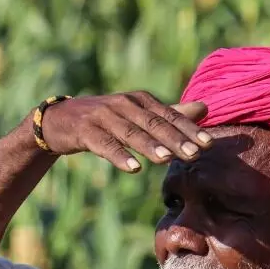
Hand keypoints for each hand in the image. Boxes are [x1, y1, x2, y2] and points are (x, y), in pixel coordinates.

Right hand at [34, 92, 211, 171]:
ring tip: (167, 159)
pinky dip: (119, 156)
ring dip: (149, 146)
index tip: (208, 144)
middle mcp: (124, 104)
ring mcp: (103, 116)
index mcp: (140, 100)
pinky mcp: (85, 131)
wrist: (61, 120)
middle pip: (153, 124)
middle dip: (175, 139)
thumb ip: (171, 114)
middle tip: (195, 154)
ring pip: (131, 133)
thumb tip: (205, 108)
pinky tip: (133, 168)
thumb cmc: (108, 119)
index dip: (189, 130)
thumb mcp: (139, 114)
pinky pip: (104, 144)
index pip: (170, 116)